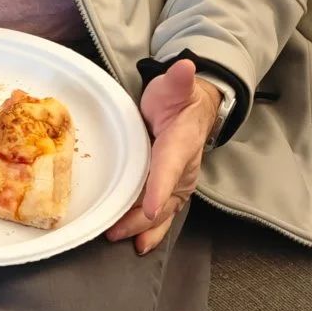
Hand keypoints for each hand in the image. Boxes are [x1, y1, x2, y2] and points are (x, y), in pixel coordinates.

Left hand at [106, 59, 220, 255]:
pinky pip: (163, 213)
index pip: (171, 167)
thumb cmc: (179, 97)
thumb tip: (185, 65)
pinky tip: (138, 245)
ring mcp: (178, 181)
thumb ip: (178, 80)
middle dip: (142, 218)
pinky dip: (151, 230)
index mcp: (181, 143)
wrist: (194, 108)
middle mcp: (183, 168)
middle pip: (164, 198)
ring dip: (144, 229)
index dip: (160, 187)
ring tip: (125, 242)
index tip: (148, 208)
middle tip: (117, 230)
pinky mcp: (170, 188)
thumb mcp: (176, 85)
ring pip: (164, 211)